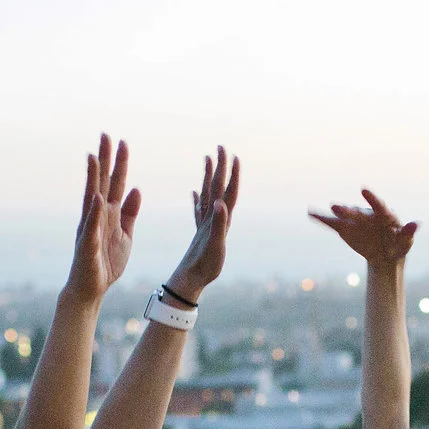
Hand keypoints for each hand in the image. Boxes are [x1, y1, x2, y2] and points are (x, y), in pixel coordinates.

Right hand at [68, 134, 140, 299]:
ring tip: (95, 156)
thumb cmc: (106, 262)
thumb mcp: (125, 234)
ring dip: (93, 177)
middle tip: (106, 135)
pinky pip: (91, 226)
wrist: (92, 288)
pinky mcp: (87, 244)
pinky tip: (97, 197)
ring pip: (92, 197)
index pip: (115, 182)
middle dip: (104, 160)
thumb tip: (136, 189)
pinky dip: (95, 212)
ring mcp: (90, 227)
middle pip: (101, 182)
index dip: (119, 163)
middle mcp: (97, 215)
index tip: (123, 141)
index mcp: (109, 213)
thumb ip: (130, 212)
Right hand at [166, 147, 240, 304]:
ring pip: (208, 195)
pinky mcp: (200, 232)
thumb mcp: (214, 246)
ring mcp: (207, 225)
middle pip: (219, 188)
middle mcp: (216, 219)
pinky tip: (195, 191)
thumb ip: (219, 225)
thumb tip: (221, 203)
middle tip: (221, 146)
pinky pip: (198, 210)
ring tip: (208, 159)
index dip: (232, 174)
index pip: (228, 192)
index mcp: (221, 220)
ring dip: (209, 177)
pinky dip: (197, 199)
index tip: (233, 156)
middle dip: (221, 167)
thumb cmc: (206, 268)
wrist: (194, 281)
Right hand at [311, 190, 415, 266]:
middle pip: (359, 213)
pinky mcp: (344, 228)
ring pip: (345, 216)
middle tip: (336, 207)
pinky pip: (332, 223)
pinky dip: (322, 219)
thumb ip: (408, 233)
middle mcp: (367, 214)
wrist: (384, 255)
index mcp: (384, 215)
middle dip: (349, 211)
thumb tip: (416, 224)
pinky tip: (311, 213)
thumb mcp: (405, 243)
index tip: (363, 190)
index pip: (379, 205)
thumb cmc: (398, 246)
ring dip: (337, 214)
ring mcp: (354, 220)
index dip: (371, 198)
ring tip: (330, 210)